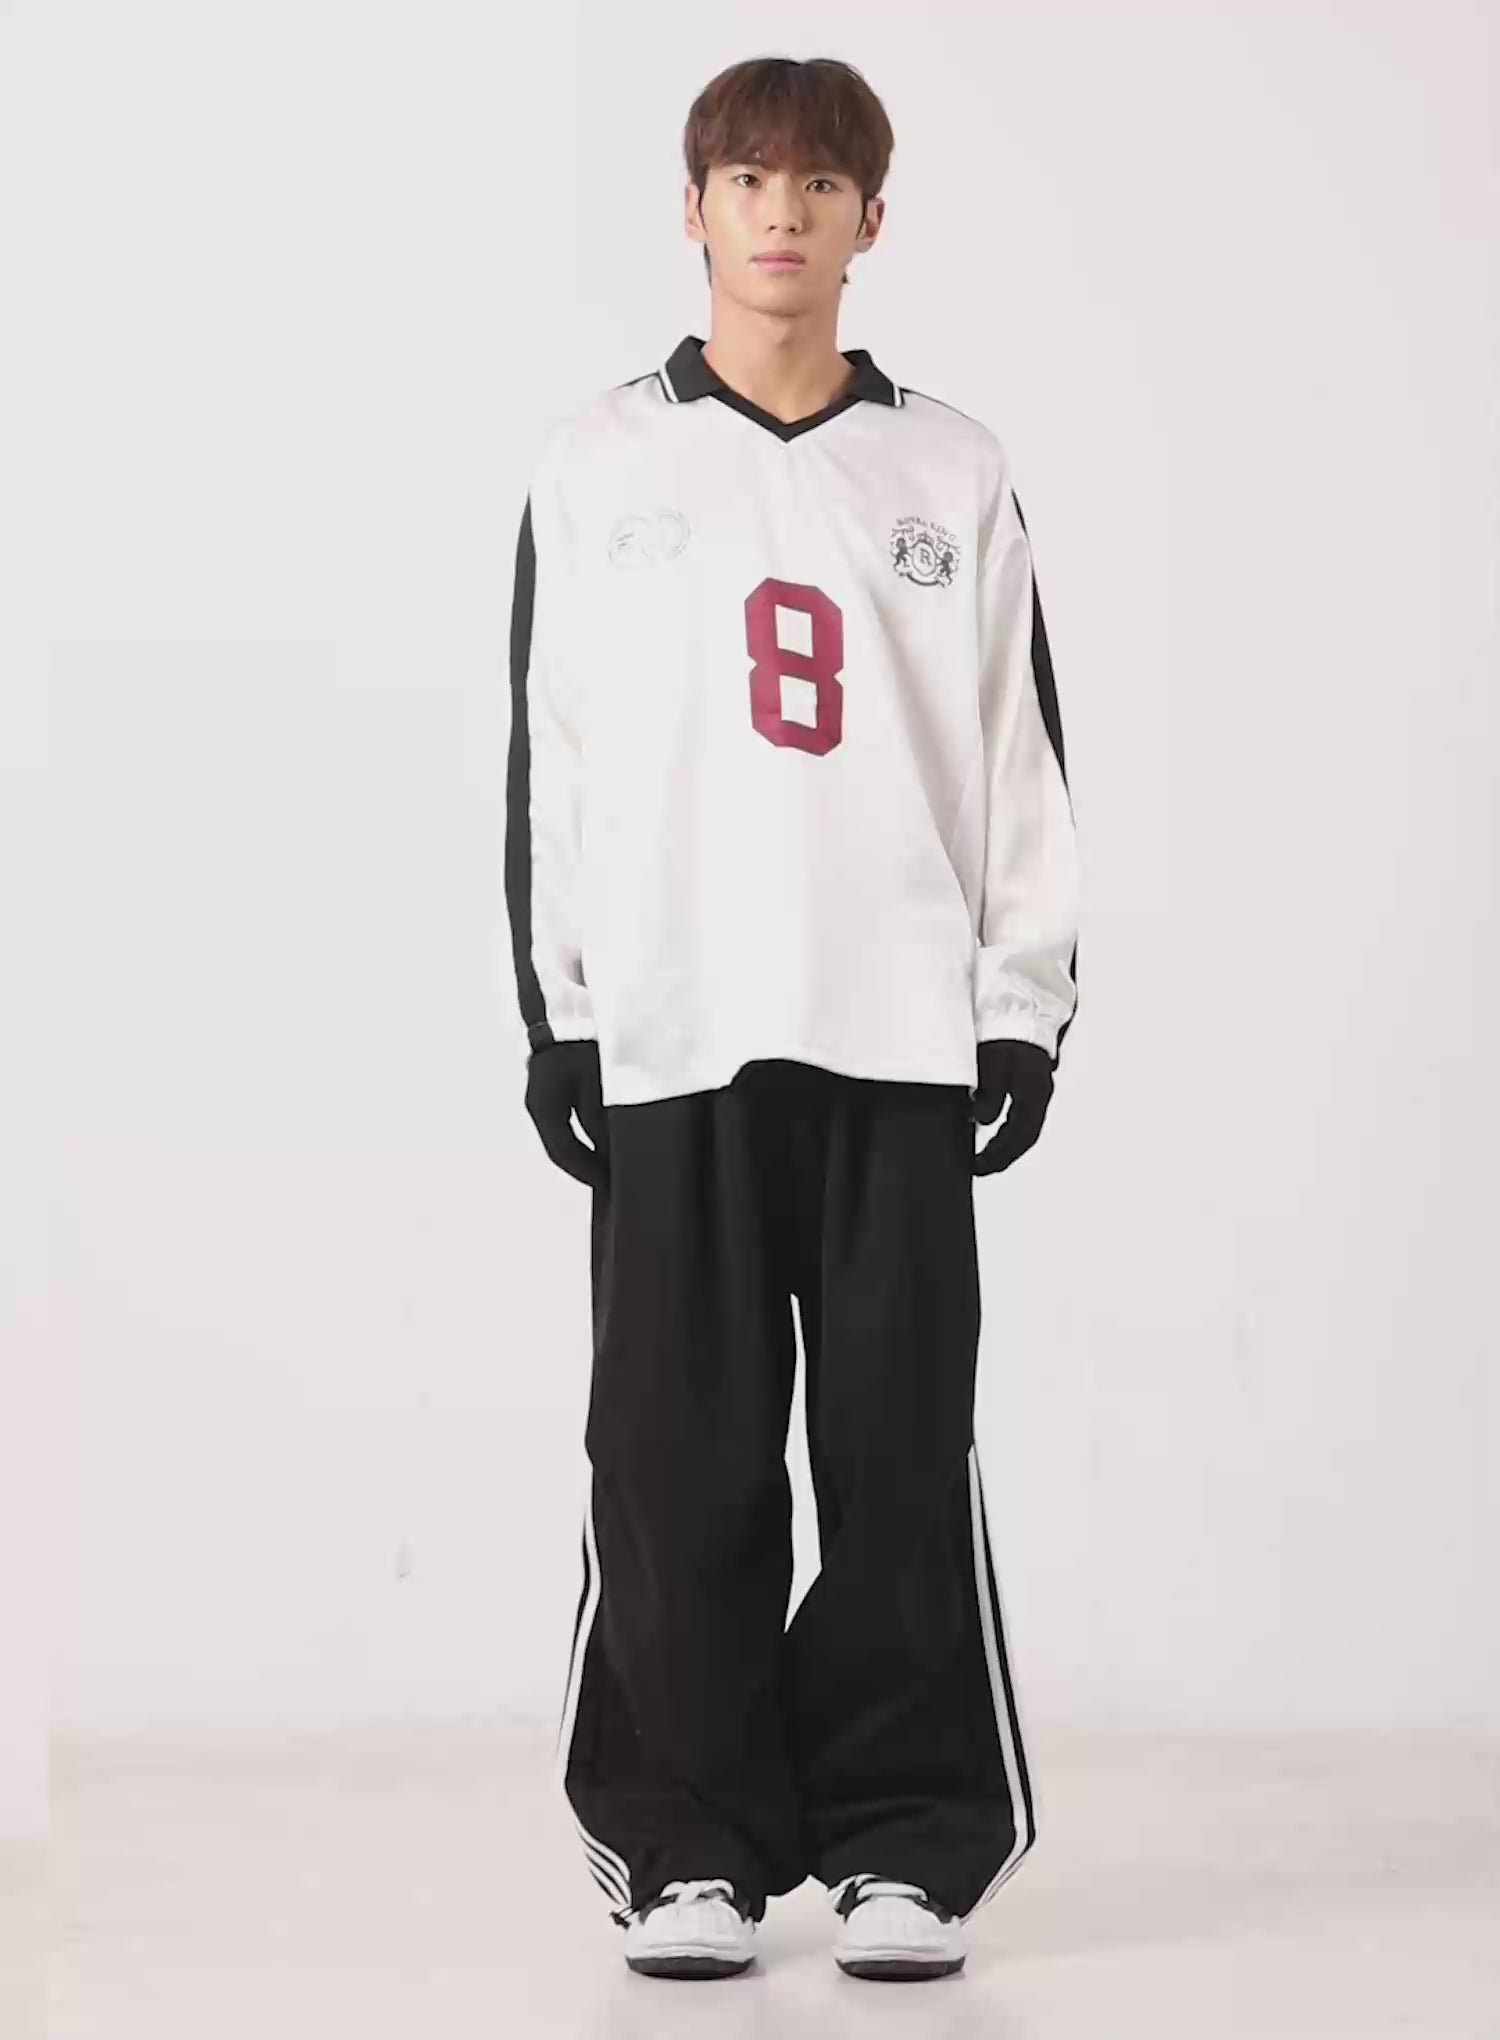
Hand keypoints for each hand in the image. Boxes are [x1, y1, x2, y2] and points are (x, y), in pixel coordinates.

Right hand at [524, 1039, 609, 1188]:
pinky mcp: (558, 1085)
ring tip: (616, 1161)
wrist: (567, 1005)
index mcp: (544, 1106)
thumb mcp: (596, 1080)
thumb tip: (608, 1151)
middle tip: (616, 1180)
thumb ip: (600, 1117)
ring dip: (591, 1149)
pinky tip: (609, 1135)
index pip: (563, 1152)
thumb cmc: (581, 1039)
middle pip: (564, 1147)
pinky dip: (590, 1131)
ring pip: (568, 1134)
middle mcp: (540, 1104)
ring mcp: (546, 1094)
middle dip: (590, 1165)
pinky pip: (572, 1118)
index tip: (610, 1186)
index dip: (587, 1173)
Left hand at [970, 1039, 1054, 1175]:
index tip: (979, 1166)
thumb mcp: (994, 1062)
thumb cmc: (1007, 1032)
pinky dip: (1007, 1128)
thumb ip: (991, 1092)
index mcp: (1033, 1092)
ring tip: (984, 1155)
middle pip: (1024, 1136)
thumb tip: (983, 1120)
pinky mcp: (1029, 1082)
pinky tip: (990, 1128)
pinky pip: (1022, 1114)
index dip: (1000, 1155)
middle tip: (980, 1167)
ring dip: (1006, 1144)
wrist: (1019, 1008)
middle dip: (1003, 1156)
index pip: (1019, 1135)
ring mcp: (1036, 1089)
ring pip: (1024, 1127)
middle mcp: (1039, 1094)